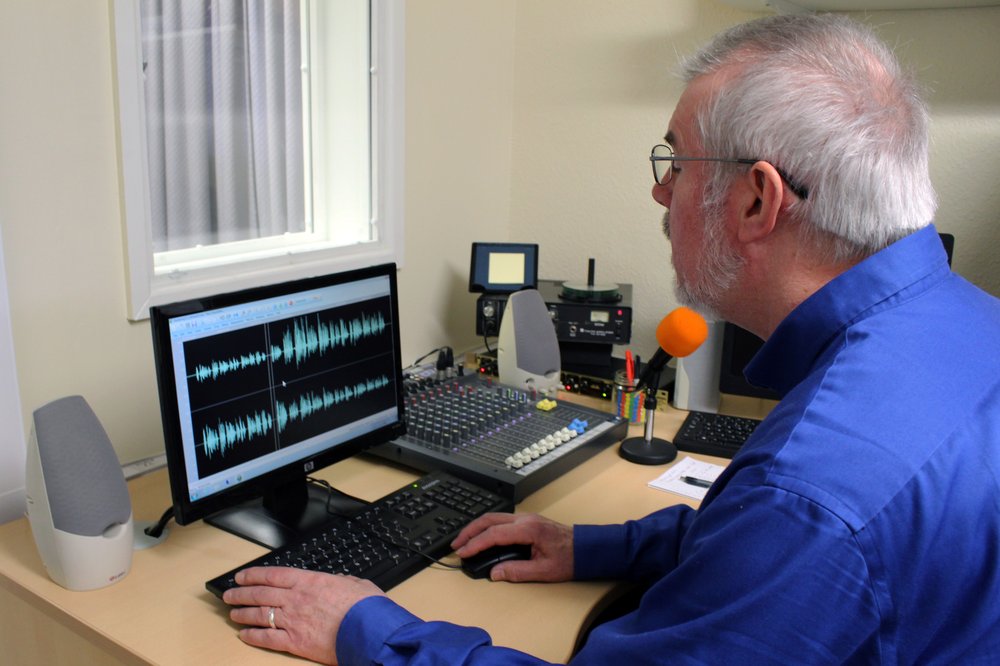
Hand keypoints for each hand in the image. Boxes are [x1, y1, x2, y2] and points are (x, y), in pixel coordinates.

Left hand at [223, 567, 383, 664]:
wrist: (368, 630)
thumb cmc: (365, 607)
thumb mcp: (355, 583)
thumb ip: (341, 580)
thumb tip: (339, 580)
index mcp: (309, 582)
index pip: (272, 575)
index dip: (253, 575)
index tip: (242, 576)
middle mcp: (296, 599)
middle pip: (260, 594)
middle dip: (242, 594)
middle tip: (230, 594)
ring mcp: (292, 621)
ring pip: (259, 615)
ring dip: (243, 614)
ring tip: (233, 613)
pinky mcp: (295, 642)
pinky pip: (267, 638)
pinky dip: (253, 637)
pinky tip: (244, 635)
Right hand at [451, 512, 573, 582]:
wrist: (587, 548)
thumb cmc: (569, 559)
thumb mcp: (544, 571)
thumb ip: (517, 571)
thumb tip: (494, 573)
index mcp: (529, 529)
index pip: (494, 534)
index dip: (475, 543)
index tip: (462, 553)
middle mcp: (525, 519)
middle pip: (489, 519)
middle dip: (469, 531)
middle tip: (456, 545)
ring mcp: (526, 518)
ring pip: (494, 517)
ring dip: (476, 528)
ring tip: (464, 541)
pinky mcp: (527, 521)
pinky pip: (501, 520)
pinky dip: (486, 527)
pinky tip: (481, 536)